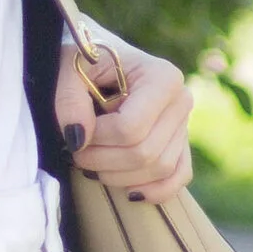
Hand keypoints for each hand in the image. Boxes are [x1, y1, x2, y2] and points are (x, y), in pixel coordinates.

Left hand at [57, 34, 192, 203]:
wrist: (100, 61)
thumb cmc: (85, 63)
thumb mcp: (68, 69)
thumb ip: (69, 100)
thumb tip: (78, 139)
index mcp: (162, 77)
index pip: (131, 128)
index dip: (97, 139)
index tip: (73, 133)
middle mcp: (181, 100)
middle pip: (145, 152)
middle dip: (102, 161)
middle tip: (75, 153)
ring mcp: (184, 123)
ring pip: (159, 169)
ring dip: (118, 176)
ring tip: (90, 162)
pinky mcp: (181, 143)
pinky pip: (178, 176)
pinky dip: (155, 190)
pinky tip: (128, 191)